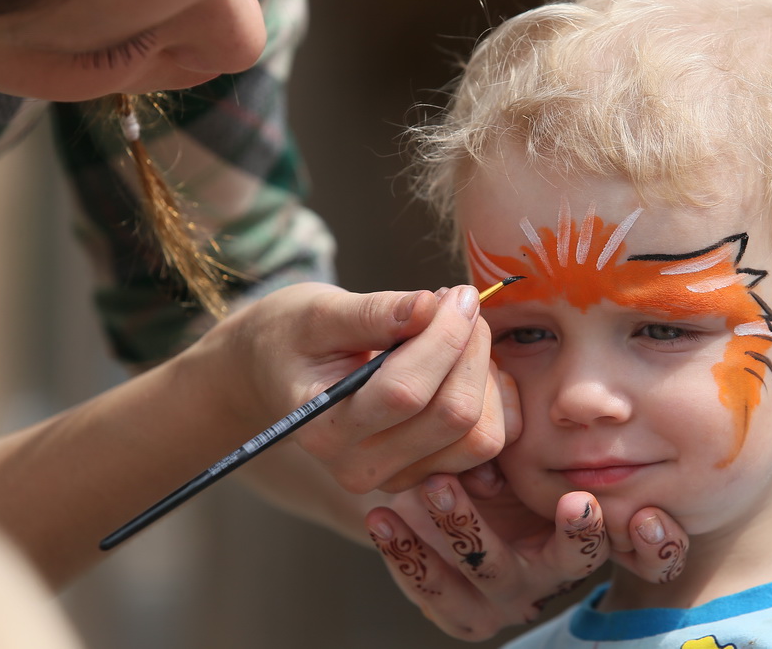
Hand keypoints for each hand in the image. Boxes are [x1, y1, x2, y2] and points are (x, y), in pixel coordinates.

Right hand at [208, 282, 520, 492]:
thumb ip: (374, 312)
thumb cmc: (293, 338)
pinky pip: (489, 445)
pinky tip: (470, 364)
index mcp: (325, 430)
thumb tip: (432, 305)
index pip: (407, 392)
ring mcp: (398, 479)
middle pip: (454, 417)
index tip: (457, 292)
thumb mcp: (318, 313)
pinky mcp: (427, 475)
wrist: (276, 377)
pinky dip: (495, 400)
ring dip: (487, 376)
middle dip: (471, 349)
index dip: (445, 336)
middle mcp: (361, 468)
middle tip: (460, 304)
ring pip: (482, 437)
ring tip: (462, 334)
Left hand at [364, 471, 688, 640]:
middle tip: (576, 500)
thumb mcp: (513, 450)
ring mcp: (507, 599)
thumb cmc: (489, 467)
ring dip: (467, 527)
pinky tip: (385, 519)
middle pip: (573, 561)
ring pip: (495, 573)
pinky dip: (406, 553)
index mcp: (583, 532)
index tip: (648, 516)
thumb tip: (504, 430)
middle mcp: (553, 572)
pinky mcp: (462, 614)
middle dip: (576, 532)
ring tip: (435, 486)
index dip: (656, 545)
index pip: (645, 553)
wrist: (432, 507)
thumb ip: (517, 440)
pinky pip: (435, 593)